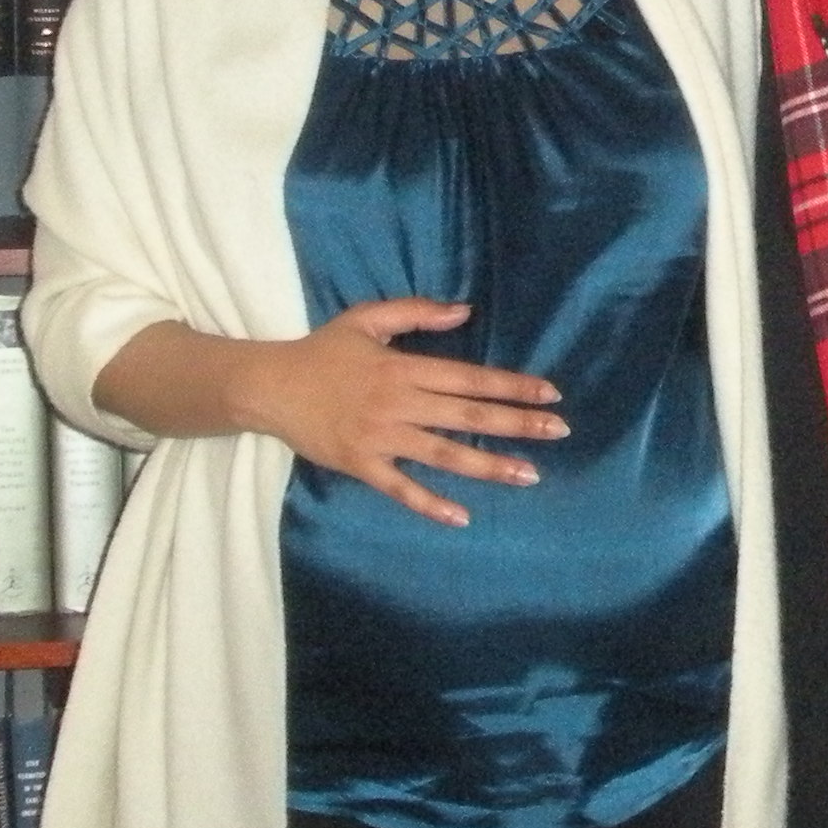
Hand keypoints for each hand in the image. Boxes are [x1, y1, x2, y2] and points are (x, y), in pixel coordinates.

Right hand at [233, 299, 566, 527]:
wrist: (268, 386)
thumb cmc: (322, 351)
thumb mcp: (367, 318)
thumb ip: (416, 312)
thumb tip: (464, 311)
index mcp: (404, 368)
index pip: (470, 378)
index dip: (511, 386)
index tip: (550, 393)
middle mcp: (398, 403)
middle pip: (467, 415)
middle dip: (516, 424)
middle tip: (559, 432)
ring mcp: (380, 437)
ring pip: (443, 454)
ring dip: (488, 465)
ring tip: (528, 474)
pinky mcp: (360, 464)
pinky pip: (399, 489)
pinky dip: (429, 504)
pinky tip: (461, 516)